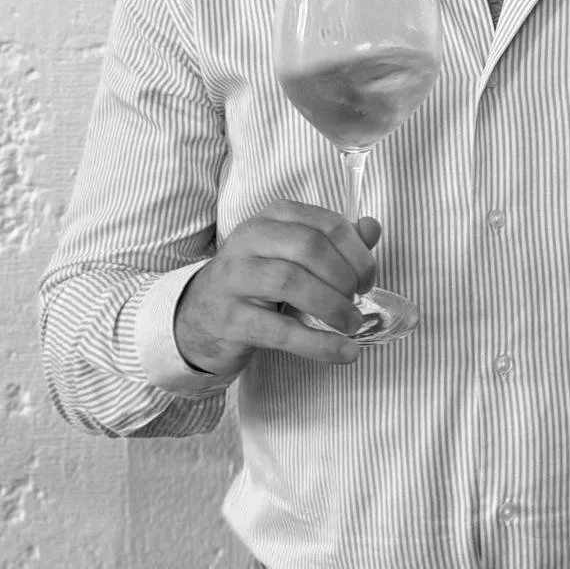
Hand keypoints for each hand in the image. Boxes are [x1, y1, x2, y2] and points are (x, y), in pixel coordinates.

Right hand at [173, 201, 381, 377]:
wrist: (197, 318)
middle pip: (309, 248)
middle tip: (358, 302)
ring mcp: (236, 277)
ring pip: (292, 282)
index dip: (357, 252)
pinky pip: (280, 330)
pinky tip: (343, 352)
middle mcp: (250, 239)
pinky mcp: (230, 319)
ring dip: (333, 307)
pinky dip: (318, 344)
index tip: (368, 279)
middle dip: (345, 277)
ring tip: (352, 325)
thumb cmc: (256, 283)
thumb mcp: (292, 255)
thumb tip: (372, 228)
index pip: (325, 223)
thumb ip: (333, 241)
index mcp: (272, 217)